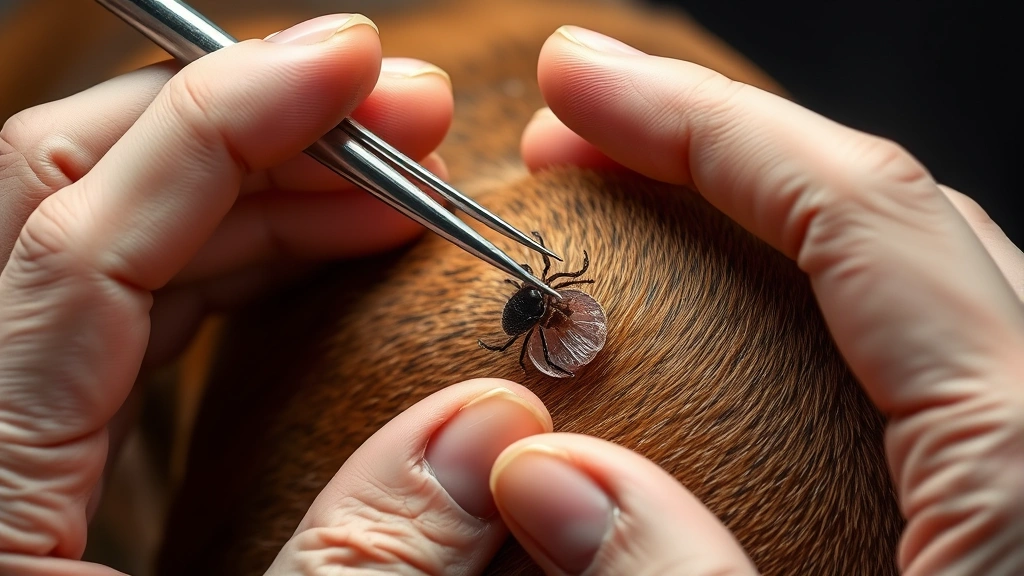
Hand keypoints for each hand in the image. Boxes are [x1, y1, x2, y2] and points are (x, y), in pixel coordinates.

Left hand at [0, 13, 469, 573]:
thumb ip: (364, 555)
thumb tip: (490, 422)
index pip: (78, 237)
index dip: (225, 123)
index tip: (357, 67)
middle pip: (66, 194)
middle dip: (250, 129)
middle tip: (401, 115)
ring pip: (103, 239)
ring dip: (258, 190)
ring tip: (388, 184)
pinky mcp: (36, 447)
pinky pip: (123, 302)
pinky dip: (230, 257)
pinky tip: (317, 249)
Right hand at [477, 26, 1022, 574]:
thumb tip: (541, 472)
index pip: (860, 207)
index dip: (700, 125)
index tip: (576, 86)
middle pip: (887, 209)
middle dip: (720, 150)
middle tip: (584, 144)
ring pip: (913, 270)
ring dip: (772, 216)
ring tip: (648, 214)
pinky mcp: (1016, 495)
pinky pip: (927, 347)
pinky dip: (823, 301)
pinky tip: (748, 330)